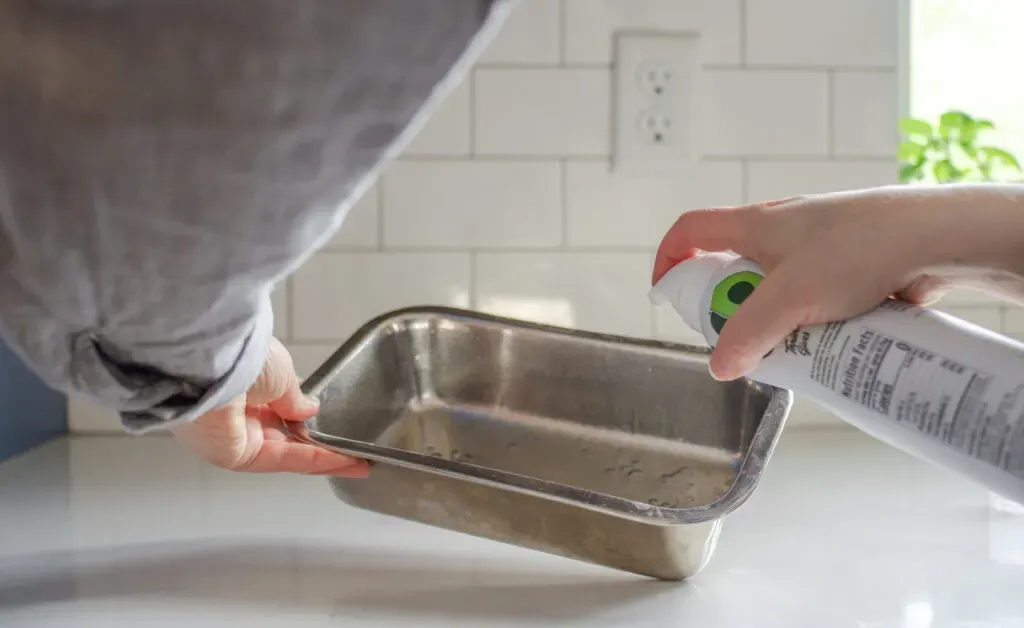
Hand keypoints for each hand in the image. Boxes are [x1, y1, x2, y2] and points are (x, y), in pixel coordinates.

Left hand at [171, 337, 369, 476]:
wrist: (211, 364)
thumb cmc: (244, 357)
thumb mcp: (281, 373)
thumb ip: (295, 397)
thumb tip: (310, 409)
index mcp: (246, 386)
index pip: (282, 407)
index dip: (310, 417)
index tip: (337, 423)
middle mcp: (237, 413)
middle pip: (285, 435)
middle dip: (321, 443)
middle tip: (355, 451)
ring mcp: (235, 436)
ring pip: (287, 452)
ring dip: (323, 456)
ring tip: (358, 460)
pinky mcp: (234, 456)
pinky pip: (281, 460)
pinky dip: (313, 460)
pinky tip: (343, 461)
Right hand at [653, 184, 1023, 380]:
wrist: (933, 239)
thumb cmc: (858, 248)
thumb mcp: (790, 299)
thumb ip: (749, 335)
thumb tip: (720, 367)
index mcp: (755, 224)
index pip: (691, 230)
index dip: (669, 260)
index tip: (666, 294)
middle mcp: (783, 230)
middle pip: (733, 268)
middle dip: (731, 306)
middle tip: (740, 337)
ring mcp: (817, 246)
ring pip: (776, 289)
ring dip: (775, 320)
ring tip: (791, 346)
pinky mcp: (848, 265)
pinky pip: (813, 298)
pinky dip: (811, 321)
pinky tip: (828, 341)